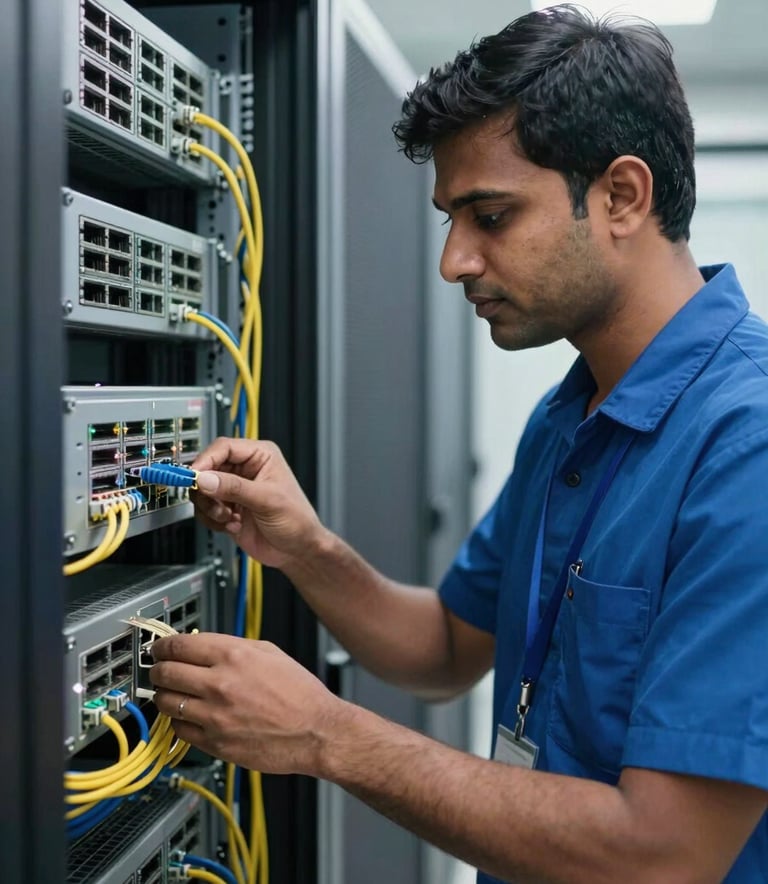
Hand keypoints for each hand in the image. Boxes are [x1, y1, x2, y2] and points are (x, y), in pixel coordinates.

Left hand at [151, 632, 343, 774]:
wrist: (316, 731)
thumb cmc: (299, 693)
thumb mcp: (270, 653)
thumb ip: (233, 646)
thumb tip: (204, 646)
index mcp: (234, 656)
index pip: (179, 646)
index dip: (162, 646)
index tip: (159, 649)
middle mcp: (220, 684)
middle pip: (165, 673)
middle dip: (157, 669)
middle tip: (160, 670)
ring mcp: (215, 716)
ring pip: (166, 703)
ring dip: (165, 696)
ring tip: (174, 694)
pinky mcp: (215, 743)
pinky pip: (179, 730)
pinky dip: (179, 722)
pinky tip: (191, 716)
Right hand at [191, 438, 326, 568]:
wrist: (297, 551)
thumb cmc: (297, 520)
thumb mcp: (267, 500)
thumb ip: (234, 488)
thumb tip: (205, 478)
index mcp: (259, 456)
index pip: (223, 448)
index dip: (206, 460)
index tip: (194, 476)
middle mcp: (244, 470)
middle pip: (207, 468)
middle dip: (206, 489)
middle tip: (213, 504)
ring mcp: (234, 490)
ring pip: (202, 490)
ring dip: (210, 508)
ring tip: (228, 517)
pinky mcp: (227, 508)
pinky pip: (205, 509)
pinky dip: (213, 520)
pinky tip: (232, 525)